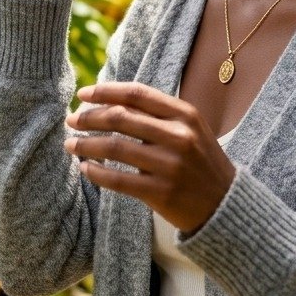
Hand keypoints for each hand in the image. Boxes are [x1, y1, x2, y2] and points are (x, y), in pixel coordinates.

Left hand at [64, 82, 236, 233]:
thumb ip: (158, 115)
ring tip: (71, 144)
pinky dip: (97, 172)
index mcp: (185, 114)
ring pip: (115, 147)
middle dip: (90, 117)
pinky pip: (119, 180)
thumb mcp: (189, 129)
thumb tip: (111, 102)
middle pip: (121, 118)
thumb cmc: (200, 162)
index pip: (137, 94)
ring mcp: (170, 165)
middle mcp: (178, 136)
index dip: (106, 91)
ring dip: (87, 144)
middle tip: (72, 119)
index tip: (83, 94)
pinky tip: (85, 168)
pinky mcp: (162, 193)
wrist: (225, 204)